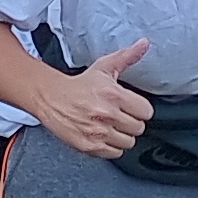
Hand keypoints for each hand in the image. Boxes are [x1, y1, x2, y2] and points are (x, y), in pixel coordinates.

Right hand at [35, 38, 153, 157]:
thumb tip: (144, 43)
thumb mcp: (104, 67)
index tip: (131, 107)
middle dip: (131, 122)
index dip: (139, 109)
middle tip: (119, 116)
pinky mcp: (89, 146)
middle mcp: (107, 114)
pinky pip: (115, 153)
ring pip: (128, 142)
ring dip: (122, 135)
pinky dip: (111, 147)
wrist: (51, 98)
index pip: (146, 112)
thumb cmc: (79, 85)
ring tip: (111, 126)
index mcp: (113, 95)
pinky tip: (103, 135)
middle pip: (138, 128)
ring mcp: (98, 132)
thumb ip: (127, 56)